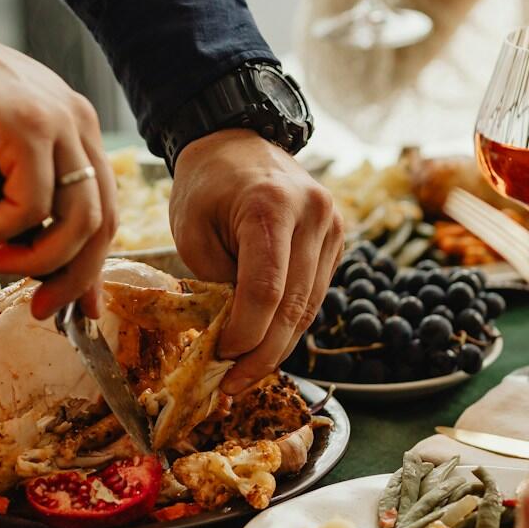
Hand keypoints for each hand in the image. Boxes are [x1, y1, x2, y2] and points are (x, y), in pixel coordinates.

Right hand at [0, 0, 116, 319]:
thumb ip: (20, 204)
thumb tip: (32, 259)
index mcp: (75, 129)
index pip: (105, 209)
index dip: (93, 264)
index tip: (78, 305)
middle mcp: (78, 122)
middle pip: (102, 221)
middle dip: (72, 277)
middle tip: (40, 307)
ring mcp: (57, 120)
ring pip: (77, 219)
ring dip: (36, 257)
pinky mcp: (27, 123)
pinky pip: (31, 203)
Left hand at [169, 130, 342, 394]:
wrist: (236, 142)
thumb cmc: (205, 186)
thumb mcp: (191, 231)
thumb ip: (214, 282)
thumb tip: (231, 339)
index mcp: (270, 205)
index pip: (265, 289)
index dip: (244, 333)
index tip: (220, 357)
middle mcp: (313, 214)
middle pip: (294, 305)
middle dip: (263, 354)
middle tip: (233, 385)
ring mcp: (333, 226)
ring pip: (310, 308)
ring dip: (278, 347)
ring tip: (245, 376)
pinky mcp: (337, 240)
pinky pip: (314, 295)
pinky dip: (290, 325)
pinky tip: (265, 346)